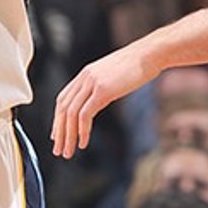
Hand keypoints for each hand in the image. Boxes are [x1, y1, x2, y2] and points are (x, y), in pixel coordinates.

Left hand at [52, 44, 156, 158]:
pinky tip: (83, 142)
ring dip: (68, 136)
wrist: (149, 54)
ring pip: (71, 113)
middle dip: (60, 131)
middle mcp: (85, 77)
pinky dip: (82, 130)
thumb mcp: (112, 76)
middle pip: (63, 108)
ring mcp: (92, 83)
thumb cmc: (136, 66)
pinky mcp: (102, 90)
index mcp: (85, 74)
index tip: (57, 135)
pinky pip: (85, 114)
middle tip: (59, 150)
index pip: (63, 99)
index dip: (58, 118)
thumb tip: (95, 103)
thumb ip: (100, 88)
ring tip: (68, 152)